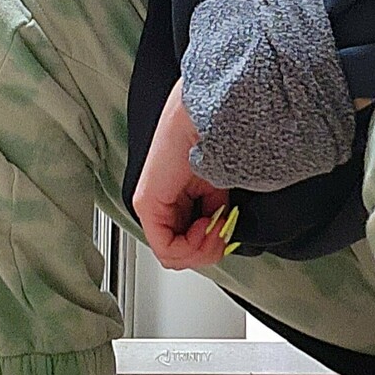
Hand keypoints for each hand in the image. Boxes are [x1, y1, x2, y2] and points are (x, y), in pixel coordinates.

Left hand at [131, 78, 235, 270]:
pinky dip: (192, 246)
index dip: (212, 244)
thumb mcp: (218, 190)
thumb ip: (216, 215)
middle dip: (209, 249)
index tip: (227, 229)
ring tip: (217, 227)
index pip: (188, 242)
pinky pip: (165, 247)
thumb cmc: (213, 141)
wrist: (206, 119)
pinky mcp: (147, 204)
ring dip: (203, 248)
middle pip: (181, 252)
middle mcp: (159, 204)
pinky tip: (206, 226)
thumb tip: (223, 236)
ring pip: (173, 255)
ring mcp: (150, 205)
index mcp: (175, 199)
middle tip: (223, 233)